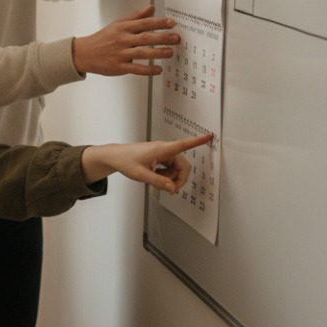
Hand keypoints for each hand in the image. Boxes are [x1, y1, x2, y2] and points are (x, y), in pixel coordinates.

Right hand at [71, 5, 178, 75]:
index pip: (144, 23)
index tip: (172, 22)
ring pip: (142, 53)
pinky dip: (148, 70)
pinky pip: (135, 69)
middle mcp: (122, 40)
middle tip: (176, 38)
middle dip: (162, 38)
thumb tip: (152, 8)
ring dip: (157, 52)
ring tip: (170, 52)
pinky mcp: (119, 67)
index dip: (159, 22)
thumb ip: (136, 16)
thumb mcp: (118, 24)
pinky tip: (158, 69)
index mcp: (123, 28)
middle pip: (145, 37)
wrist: (85, 53)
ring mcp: (120, 54)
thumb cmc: (103, 38)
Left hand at [81, 133, 213, 189]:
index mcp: (161, 149)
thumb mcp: (140, 175)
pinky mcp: (161, 157)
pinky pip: (171, 169)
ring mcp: (163, 154)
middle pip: (183, 166)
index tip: (210, 136)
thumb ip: (157, 182)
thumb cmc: (125, 161)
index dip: (198, 141)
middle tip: (169, 190)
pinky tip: (154, 176)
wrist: (115, 156)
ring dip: (170, 178)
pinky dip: (166, 176)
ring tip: (154, 180)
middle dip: (179, 179)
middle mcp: (165, 150)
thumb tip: (172, 188)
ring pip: (177, 169)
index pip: (183, 144)